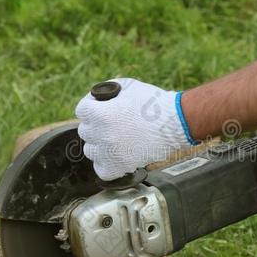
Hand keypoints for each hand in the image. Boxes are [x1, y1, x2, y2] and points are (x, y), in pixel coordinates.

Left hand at [75, 78, 195, 180]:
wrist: (176, 122)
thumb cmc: (154, 103)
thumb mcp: (128, 86)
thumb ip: (106, 91)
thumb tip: (96, 99)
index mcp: (101, 114)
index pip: (81, 110)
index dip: (90, 106)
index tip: (100, 107)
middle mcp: (102, 135)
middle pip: (85, 131)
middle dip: (96, 125)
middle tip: (112, 123)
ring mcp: (110, 153)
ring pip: (90, 151)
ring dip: (99, 144)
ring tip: (115, 138)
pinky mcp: (120, 167)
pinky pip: (101, 170)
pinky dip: (105, 164)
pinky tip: (114, 155)